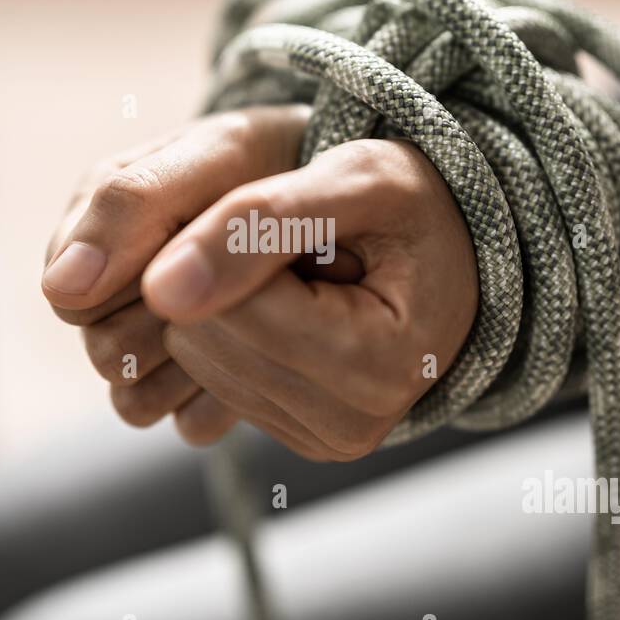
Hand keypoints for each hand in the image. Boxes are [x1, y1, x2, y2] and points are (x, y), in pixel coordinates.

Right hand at [41, 106, 309, 441]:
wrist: (336, 192)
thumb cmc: (267, 164)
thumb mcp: (214, 157)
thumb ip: (134, 205)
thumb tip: (58, 290)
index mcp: (95, 237)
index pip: (77, 299)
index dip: (140, 275)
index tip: (200, 236)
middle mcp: (113, 302)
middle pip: (106, 355)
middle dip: (172, 317)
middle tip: (237, 275)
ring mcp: (153, 355)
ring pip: (136, 400)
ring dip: (199, 359)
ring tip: (253, 309)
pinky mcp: (200, 396)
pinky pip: (190, 425)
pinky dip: (226, 394)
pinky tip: (265, 348)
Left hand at [141, 136, 477, 460]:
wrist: (461, 255)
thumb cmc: (416, 205)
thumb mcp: (356, 179)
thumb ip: (261, 222)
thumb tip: (158, 291)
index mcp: (376, 363)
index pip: (230, 301)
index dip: (233, 238)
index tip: (291, 212)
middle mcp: (350, 424)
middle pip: (202, 334)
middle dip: (228, 273)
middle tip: (303, 248)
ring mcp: (322, 441)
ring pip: (193, 356)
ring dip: (227, 298)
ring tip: (303, 275)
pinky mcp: (297, 440)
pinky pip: (207, 377)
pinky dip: (235, 328)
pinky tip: (294, 305)